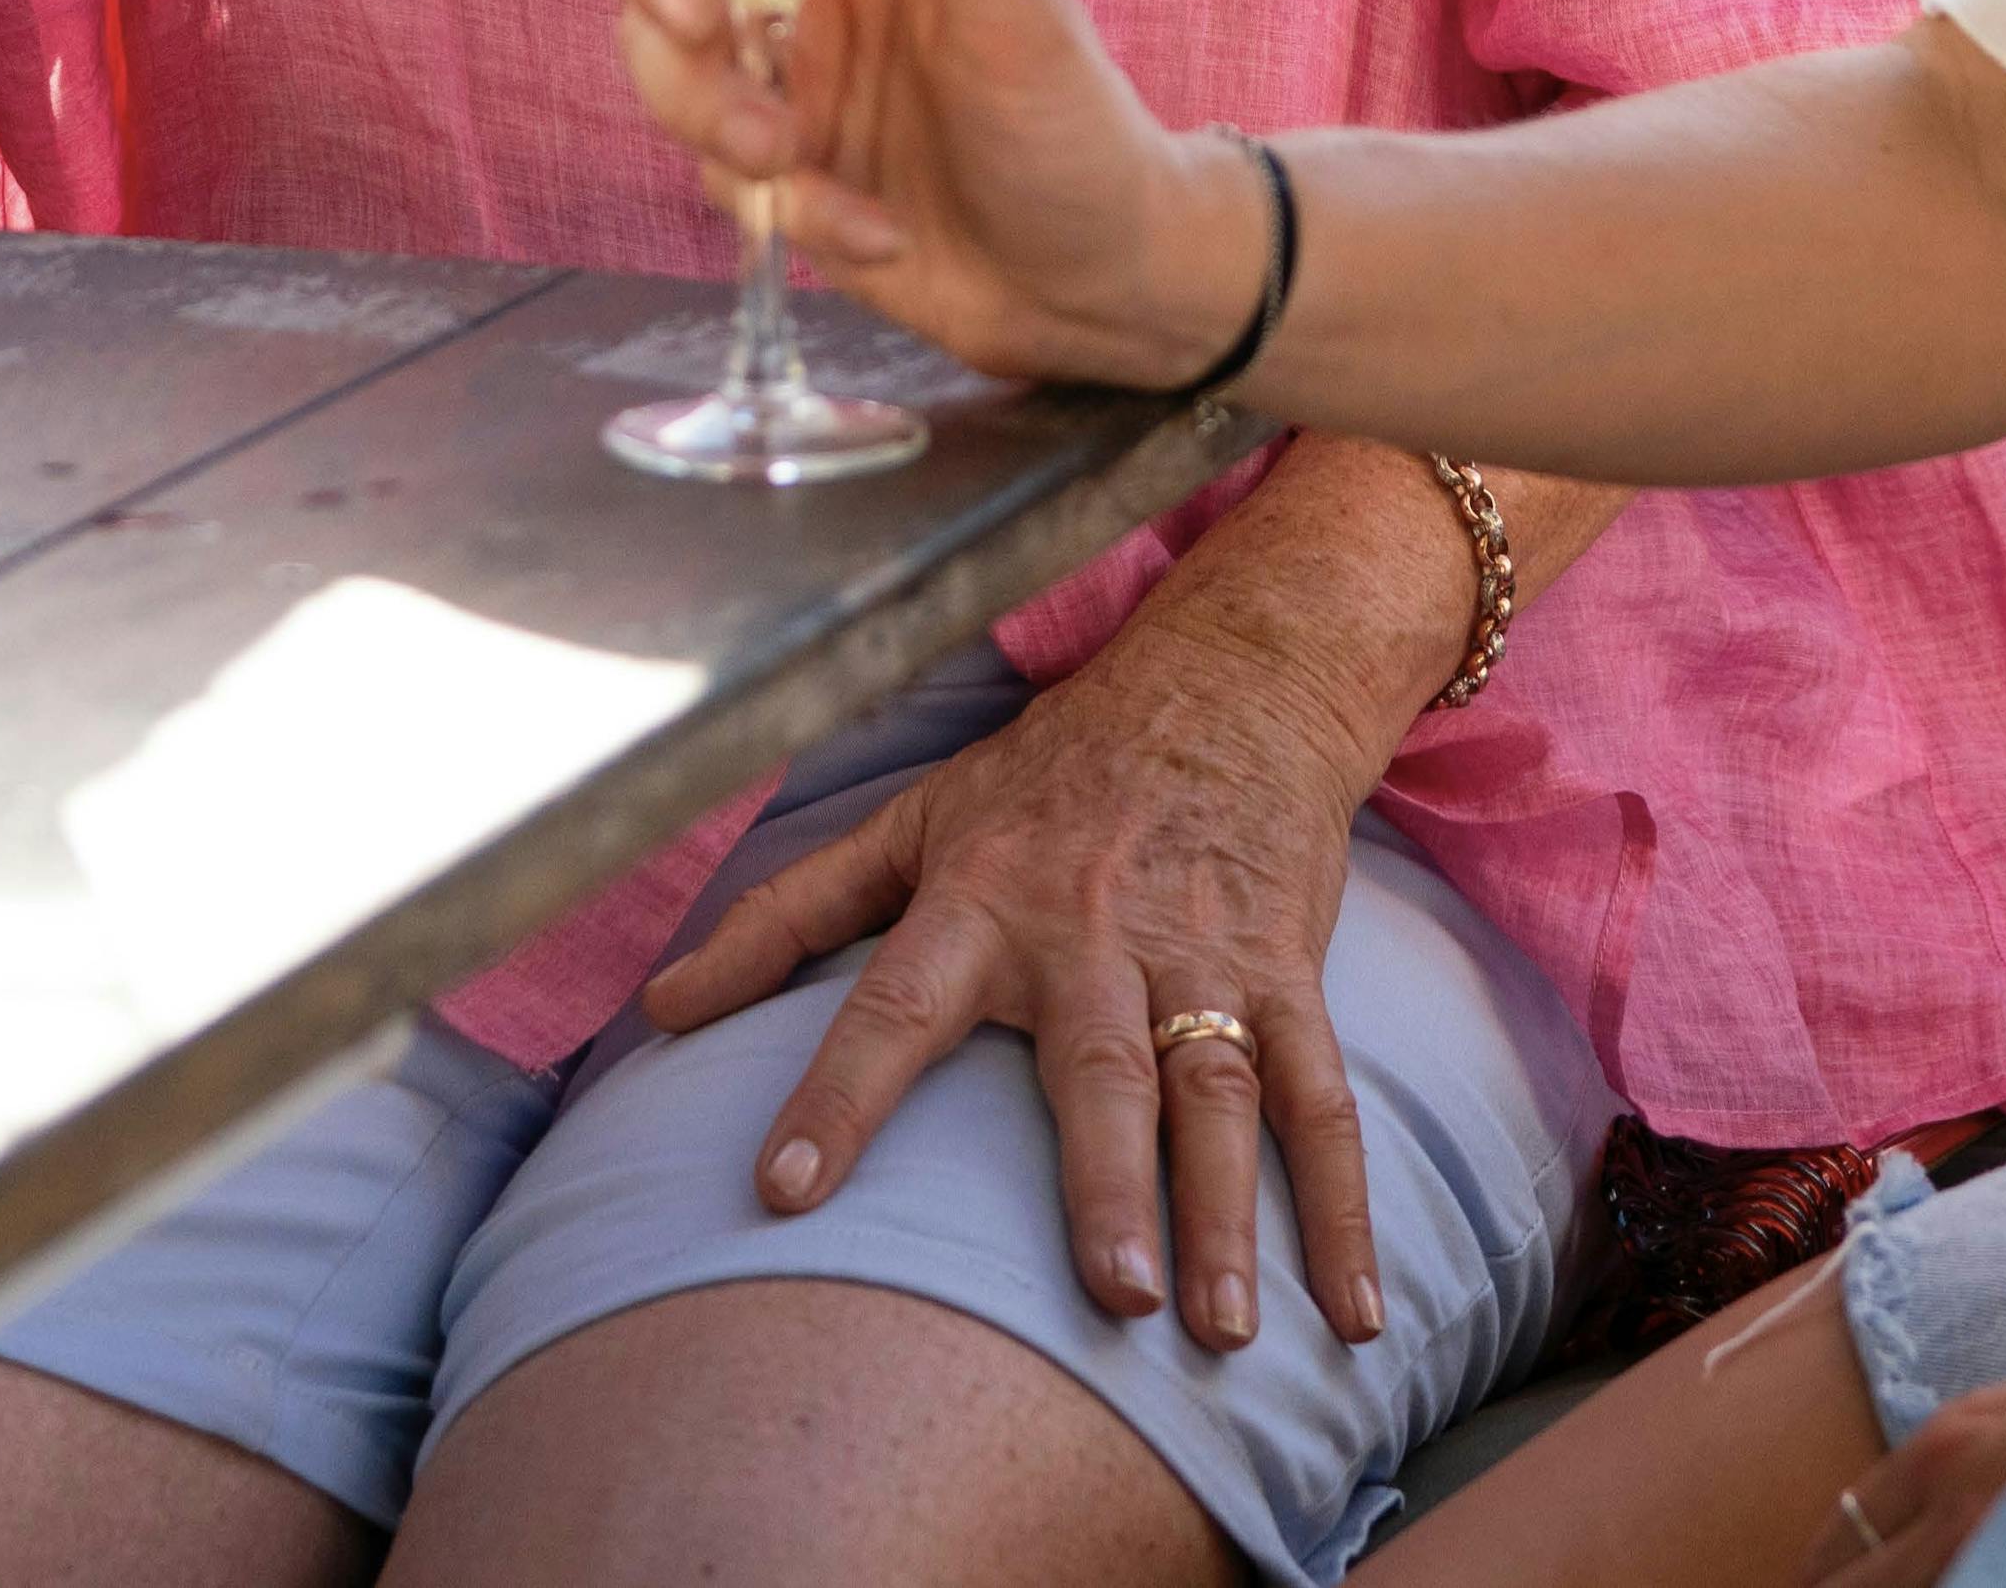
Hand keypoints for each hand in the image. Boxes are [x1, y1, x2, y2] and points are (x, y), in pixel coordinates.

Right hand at [600, 0, 1232, 387]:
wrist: (1096, 284)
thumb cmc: (1073, 119)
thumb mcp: (1015, 4)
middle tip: (702, 19)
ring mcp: (785, 82)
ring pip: (666, 66)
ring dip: (709, 110)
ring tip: (792, 158)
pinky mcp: (779, 176)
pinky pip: (725, 184)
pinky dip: (798, 212)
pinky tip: (879, 234)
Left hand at [639, 516, 1407, 1356]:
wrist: (1229, 677)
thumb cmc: (1050, 772)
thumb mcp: (907, 820)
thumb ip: (783, 918)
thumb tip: (652, 1011)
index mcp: (978, 898)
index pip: (888, 1002)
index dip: (834, 1093)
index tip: (780, 1190)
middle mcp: (1091, 931)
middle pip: (1097, 1068)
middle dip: (1110, 1183)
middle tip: (1111, 1294)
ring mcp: (1201, 955)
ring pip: (1220, 1092)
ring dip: (1230, 1213)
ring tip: (1227, 1328)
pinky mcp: (1288, 969)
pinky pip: (1321, 1096)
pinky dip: (1346, 1201)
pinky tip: (1353, 1307)